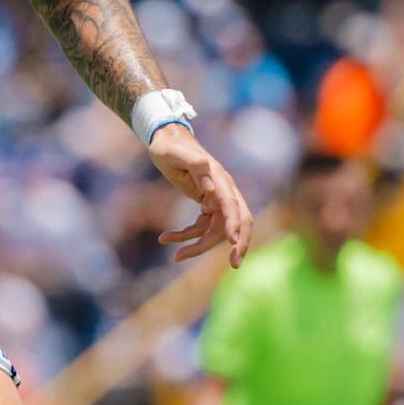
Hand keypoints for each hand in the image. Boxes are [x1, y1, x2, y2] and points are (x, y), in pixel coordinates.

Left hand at [149, 124, 251, 265]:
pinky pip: (200, 227)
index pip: (233, 204)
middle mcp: (223, 190)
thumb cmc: (169, 146)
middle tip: (234, 265)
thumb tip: (211, 186)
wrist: (166, 140)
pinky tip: (164, 238)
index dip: (234, 224)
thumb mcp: (175, 153)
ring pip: (216, 230)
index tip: (234, 242)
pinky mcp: (206, 205)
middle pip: (239, 220)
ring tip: (177, 256)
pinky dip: (185, 236)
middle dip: (239, 243)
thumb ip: (194, 164)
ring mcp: (216, 199)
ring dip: (199, 246)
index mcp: (219, 178)